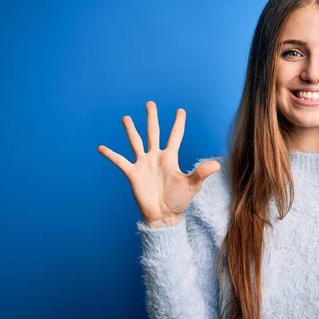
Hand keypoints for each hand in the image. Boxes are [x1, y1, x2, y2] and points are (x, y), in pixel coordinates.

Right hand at [97, 101, 220, 226]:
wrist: (164, 215)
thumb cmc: (179, 200)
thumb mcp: (192, 185)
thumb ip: (201, 173)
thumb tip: (216, 165)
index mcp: (170, 157)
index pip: (175, 136)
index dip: (178, 123)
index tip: (180, 110)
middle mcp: (156, 157)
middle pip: (153, 132)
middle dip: (152, 118)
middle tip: (150, 103)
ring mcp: (143, 164)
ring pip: (136, 142)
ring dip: (131, 130)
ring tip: (126, 117)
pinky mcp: (133, 173)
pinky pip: (120, 161)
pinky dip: (111, 155)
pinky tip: (101, 147)